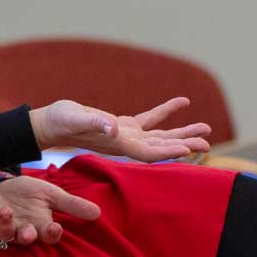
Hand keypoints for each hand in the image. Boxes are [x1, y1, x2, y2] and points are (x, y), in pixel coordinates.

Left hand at [0, 175, 101, 247]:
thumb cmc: (27, 193)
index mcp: (39, 225)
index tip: (56, 228)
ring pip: (4, 235)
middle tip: (29, 232)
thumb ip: (72, 204)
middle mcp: (21, 230)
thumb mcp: (51, 195)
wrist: (1, 185)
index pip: (48, 235)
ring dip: (5, 226)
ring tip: (7, 212)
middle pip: (25, 239)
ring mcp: (3, 228)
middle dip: (27, 236)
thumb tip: (98, 212)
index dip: (51, 234)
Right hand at [30, 97, 211, 162]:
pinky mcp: (123, 125)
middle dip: (184, 145)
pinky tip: (183, 102)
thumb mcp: (76, 119)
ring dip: (182, 132)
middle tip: (206, 142)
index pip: (149, 153)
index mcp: (118, 145)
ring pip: (161, 135)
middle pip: (161, 148)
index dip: (169, 152)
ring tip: (206, 128)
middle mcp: (126, 144)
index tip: (189, 149)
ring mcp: (126, 135)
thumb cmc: (60, 122)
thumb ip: (94, 123)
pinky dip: (166, 112)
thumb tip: (113, 127)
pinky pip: (150, 119)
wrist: (50, 123)